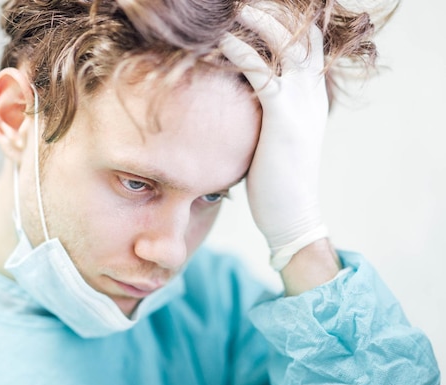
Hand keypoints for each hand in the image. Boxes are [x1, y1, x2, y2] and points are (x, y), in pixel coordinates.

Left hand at [220, 6, 328, 270]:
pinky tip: (222, 39)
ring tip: (234, 8)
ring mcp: (302, 104)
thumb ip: (266, 112)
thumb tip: (238, 98)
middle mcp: (312, 93)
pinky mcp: (284, 119)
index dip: (287, 24)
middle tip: (243, 4)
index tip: (256, 11)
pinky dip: (242, 52)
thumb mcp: (275, 137)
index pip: (307, 46)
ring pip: (286, 46)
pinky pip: (263, 73)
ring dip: (260, 21)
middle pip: (301, 36)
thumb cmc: (275, 179)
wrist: (291, 214)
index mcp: (311, 96)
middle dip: (275, 13)